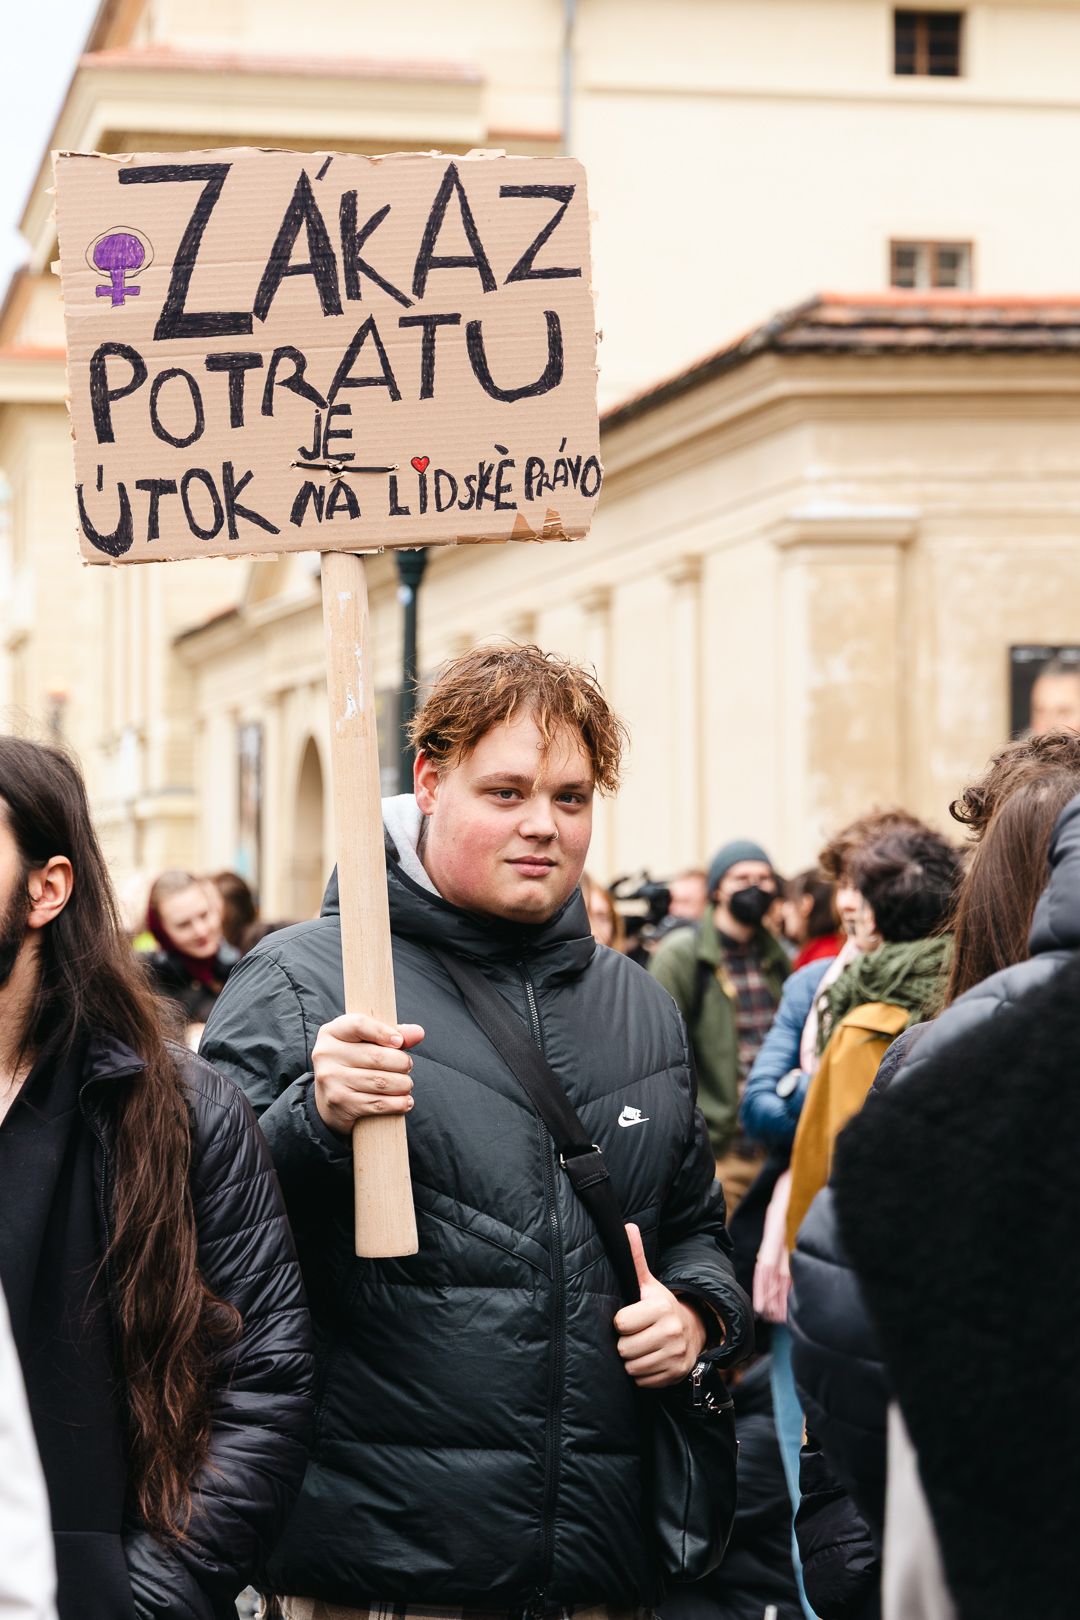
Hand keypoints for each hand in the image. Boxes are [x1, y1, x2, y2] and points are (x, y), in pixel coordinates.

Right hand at [312, 1014, 423, 1135]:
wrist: (328, 1101)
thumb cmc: (353, 1064)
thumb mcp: (364, 1043)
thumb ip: (392, 1034)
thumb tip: (418, 1033)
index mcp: (331, 1032)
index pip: (359, 1024)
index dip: (383, 1032)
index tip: (399, 1042)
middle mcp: (326, 1054)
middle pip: (376, 1056)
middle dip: (401, 1063)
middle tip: (408, 1066)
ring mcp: (331, 1079)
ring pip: (381, 1081)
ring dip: (402, 1084)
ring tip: (406, 1084)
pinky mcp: (339, 1102)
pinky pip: (378, 1103)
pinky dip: (398, 1103)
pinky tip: (405, 1101)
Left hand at [613, 1224, 708, 1388]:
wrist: (692, 1331)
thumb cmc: (660, 1307)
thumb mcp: (648, 1284)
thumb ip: (635, 1258)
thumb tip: (627, 1227)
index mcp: (660, 1308)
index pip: (621, 1323)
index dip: (621, 1322)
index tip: (630, 1318)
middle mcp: (671, 1332)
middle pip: (624, 1349)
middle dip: (625, 1343)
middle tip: (635, 1335)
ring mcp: (675, 1355)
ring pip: (632, 1367)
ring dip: (632, 1360)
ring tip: (642, 1347)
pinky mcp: (676, 1374)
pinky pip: (643, 1381)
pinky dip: (643, 1374)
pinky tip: (650, 1360)